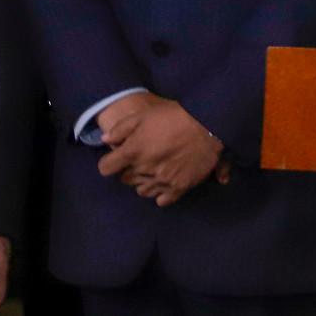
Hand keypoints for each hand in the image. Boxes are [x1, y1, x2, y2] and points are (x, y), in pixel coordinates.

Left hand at [97, 93, 223, 206]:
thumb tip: (106, 140)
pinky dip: (162, 193)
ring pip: (142, 191)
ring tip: (155, 170)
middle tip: (142, 158)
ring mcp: (161, 181)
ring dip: (144, 182)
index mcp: (132, 152)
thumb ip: (121, 128)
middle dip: (130, 170)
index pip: (106, 168)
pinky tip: (167, 182)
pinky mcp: (179, 187)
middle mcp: (144, 170)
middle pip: (125, 180)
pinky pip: (162, 200)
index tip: (119, 157)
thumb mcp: (145, 115)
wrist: (209, 124)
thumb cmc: (175, 116)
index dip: (110, 162)